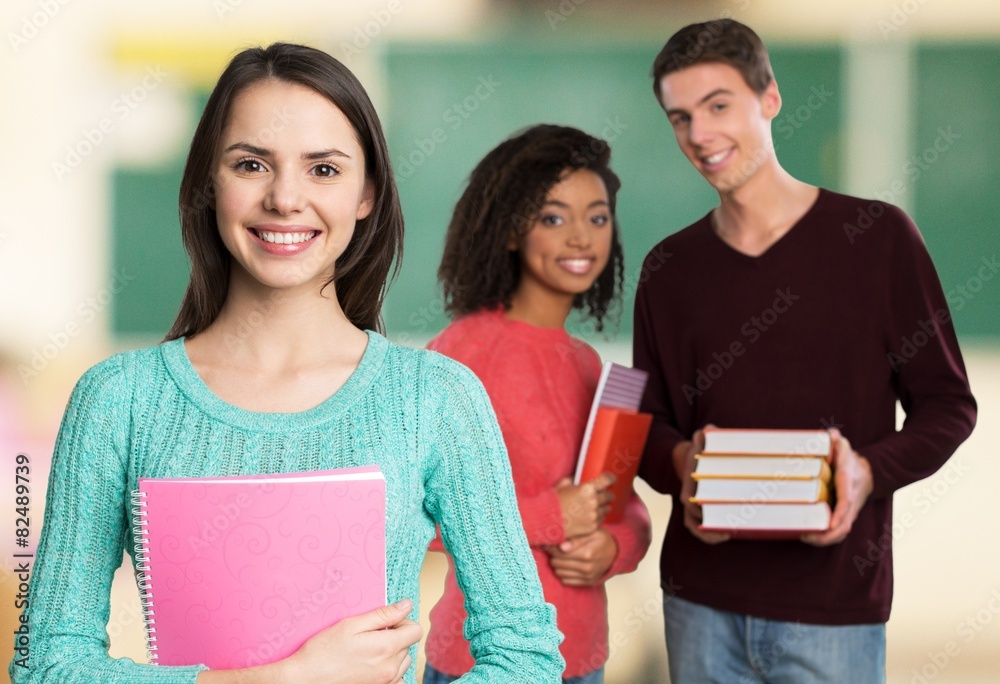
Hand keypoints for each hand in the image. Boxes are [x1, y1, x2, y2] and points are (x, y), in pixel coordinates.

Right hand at [276, 600, 420, 683]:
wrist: (305, 679)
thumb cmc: (324, 650)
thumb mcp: (351, 625)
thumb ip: (383, 615)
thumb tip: (406, 606)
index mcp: (385, 648)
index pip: (415, 631)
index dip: (403, 622)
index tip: (387, 622)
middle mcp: (390, 668)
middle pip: (408, 645)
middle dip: (395, 636)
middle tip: (371, 635)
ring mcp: (385, 682)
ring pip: (403, 662)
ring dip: (393, 653)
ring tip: (369, 650)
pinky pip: (397, 679)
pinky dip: (390, 671)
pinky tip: (372, 665)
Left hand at [546, 528, 617, 585]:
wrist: (616, 553)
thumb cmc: (601, 539)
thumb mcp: (592, 532)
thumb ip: (576, 539)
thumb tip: (561, 547)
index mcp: (587, 554)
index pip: (560, 553)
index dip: (551, 547)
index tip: (548, 543)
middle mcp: (587, 568)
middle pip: (557, 563)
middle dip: (553, 555)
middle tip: (553, 548)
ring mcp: (587, 577)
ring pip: (559, 573)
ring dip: (557, 564)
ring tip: (560, 556)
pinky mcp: (587, 583)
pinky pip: (566, 581)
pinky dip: (563, 573)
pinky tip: (566, 565)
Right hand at [555, 472, 615, 538]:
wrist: (547, 521)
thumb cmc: (553, 501)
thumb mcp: (563, 484)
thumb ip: (573, 479)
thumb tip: (577, 478)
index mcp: (587, 489)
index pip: (607, 480)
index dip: (611, 479)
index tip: (612, 479)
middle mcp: (594, 502)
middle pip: (610, 496)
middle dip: (607, 495)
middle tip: (603, 495)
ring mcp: (594, 515)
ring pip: (607, 509)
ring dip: (603, 506)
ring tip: (595, 506)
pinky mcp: (592, 527)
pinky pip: (601, 520)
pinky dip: (598, 517)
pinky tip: (590, 515)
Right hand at [675, 426, 729, 543]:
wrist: (689, 461)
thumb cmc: (699, 452)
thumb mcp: (701, 442)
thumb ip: (704, 436)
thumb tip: (709, 429)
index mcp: (688, 483)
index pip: (688, 499)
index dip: (697, 507)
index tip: (710, 510)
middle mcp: (687, 497)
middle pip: (694, 515)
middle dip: (710, 522)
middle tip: (730, 524)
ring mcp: (692, 506)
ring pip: (696, 525)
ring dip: (709, 533)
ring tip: (728, 533)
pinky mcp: (700, 513)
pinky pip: (700, 528)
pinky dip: (709, 536)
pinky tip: (725, 535)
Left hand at [802, 428, 872, 545]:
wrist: (866, 474)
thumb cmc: (850, 461)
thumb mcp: (844, 447)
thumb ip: (836, 440)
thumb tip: (830, 435)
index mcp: (848, 485)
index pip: (846, 502)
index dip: (838, 514)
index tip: (830, 524)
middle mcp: (850, 502)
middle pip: (844, 525)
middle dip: (828, 535)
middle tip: (806, 536)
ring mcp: (848, 512)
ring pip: (841, 532)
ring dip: (824, 540)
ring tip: (804, 538)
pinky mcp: (843, 517)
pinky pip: (837, 532)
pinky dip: (825, 538)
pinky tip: (808, 536)